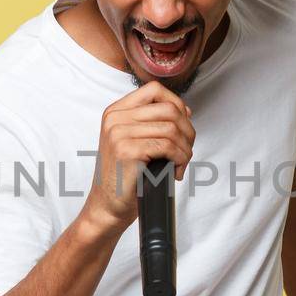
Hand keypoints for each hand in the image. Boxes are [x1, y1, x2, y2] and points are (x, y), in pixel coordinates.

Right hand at [81, 80, 195, 235]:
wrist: (108, 206)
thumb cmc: (126, 176)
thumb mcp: (136, 141)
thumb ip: (154, 122)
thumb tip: (186, 111)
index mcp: (116, 111)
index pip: (155, 90)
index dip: (177, 104)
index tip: (183, 126)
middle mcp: (115, 118)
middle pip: (169, 109)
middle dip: (187, 131)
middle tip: (186, 151)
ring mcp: (118, 133)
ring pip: (172, 129)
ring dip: (185, 149)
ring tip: (181, 163)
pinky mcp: (126, 150)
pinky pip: (168, 147)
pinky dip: (180, 159)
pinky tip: (176, 171)